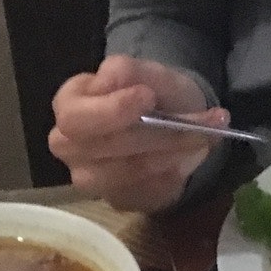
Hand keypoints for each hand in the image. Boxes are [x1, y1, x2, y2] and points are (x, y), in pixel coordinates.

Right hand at [49, 55, 228, 212]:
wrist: (172, 121)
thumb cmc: (153, 93)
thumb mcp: (146, 71)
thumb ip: (128, 70)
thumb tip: (111, 78)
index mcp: (69, 106)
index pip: (75, 117)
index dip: (110, 110)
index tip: (148, 96)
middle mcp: (70, 147)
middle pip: (99, 150)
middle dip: (148, 137)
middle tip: (193, 123)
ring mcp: (89, 178)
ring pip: (124, 175)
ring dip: (168, 156)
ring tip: (201, 139)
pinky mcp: (115, 200)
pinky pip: (144, 194)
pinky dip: (172, 177)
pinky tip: (188, 160)